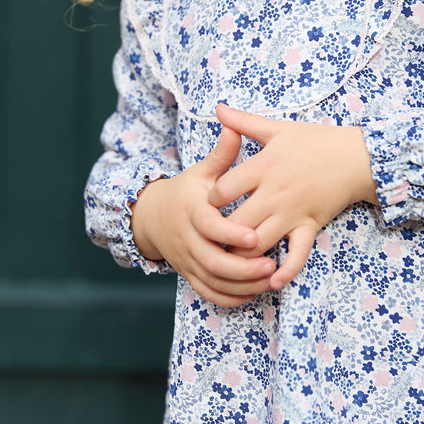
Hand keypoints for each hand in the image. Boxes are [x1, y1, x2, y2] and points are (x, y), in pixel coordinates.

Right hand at [130, 124, 276, 306]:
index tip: (254, 236)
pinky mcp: (189, 274)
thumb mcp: (202, 172)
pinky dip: (229, 297)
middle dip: (242, 267)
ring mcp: (187, 260)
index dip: (231, 235)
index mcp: (192, 212)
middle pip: (212, 261)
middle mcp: (187, 239)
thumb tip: (232, 126)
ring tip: (268, 279)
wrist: (153, 216)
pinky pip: (207, 292)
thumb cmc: (187, 190)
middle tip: (270, 265)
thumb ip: (221, 154)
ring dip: (240, 285)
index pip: (210, 227)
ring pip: (212, 281)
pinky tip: (253, 293)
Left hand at [208, 104, 377, 289]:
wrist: (357, 157)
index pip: (225, 189)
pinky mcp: (310, 226)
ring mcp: (293, 212)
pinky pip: (297, 254)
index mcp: (264, 166)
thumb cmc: (316, 141)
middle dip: (221, 235)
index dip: (210, 200)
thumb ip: (244, 122)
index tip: (206, 204)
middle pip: (237, 222)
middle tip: (210, 241)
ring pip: (260, 242)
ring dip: (244, 255)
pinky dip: (285, 271)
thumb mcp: (278, 129)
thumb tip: (218, 108)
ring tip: (231, 260)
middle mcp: (275, 192)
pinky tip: (271, 283)